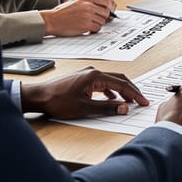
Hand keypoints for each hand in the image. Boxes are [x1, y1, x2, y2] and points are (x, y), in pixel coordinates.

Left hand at [20, 69, 149, 118]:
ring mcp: (87, 75)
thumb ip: (107, 108)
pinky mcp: (83, 80)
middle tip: (141, 100)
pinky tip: (112, 98)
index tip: (143, 101)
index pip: (122, 84)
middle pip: (119, 79)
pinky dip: (111, 91)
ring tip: (129, 101)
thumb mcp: (84, 108)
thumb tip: (124, 108)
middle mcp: (93, 72)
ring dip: (122, 91)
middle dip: (131, 90)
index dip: (134, 94)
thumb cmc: (57, 101)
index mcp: (95, 76)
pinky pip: (103, 83)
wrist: (38, 97)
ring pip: (111, 81)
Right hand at [41, 0, 115, 35]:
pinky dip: (94, 30)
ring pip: (102, 21)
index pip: (106, 1)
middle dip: (102, 17)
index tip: (105, 12)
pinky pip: (97, 28)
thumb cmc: (62, 12)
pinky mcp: (85, 25)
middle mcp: (88, 6)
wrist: (52, 20)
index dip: (107, 8)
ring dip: (97, 24)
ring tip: (88, 24)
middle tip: (96, 20)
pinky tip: (87, 28)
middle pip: (106, 12)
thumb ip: (89, 2)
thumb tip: (104, 7)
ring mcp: (87, 15)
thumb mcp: (76, 1)